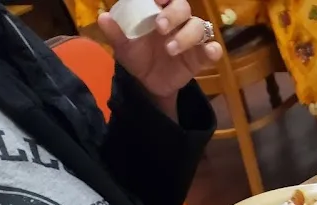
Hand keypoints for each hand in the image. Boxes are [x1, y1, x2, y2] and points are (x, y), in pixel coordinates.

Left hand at [99, 0, 222, 112]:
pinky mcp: (200, 57)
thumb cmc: (138, 57)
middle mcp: (177, 21)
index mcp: (159, 11)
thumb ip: (116, 33)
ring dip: (186, 35)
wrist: (148, 84)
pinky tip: (210, 52)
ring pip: (198, 27)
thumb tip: (103, 18)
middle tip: (160, 27)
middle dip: (173, 15)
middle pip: (184, 7)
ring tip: (170, 49)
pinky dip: (213, 49)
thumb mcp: (124, 47)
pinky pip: (213, 49)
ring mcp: (191, 39)